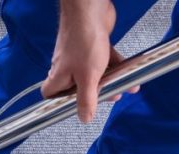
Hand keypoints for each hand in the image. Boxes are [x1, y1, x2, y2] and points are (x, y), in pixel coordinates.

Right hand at [40, 0, 138, 122]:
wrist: (90, 9)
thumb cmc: (84, 40)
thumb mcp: (88, 78)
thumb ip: (86, 100)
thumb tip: (84, 118)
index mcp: (59, 76)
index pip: (50, 94)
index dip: (58, 102)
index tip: (72, 107)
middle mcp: (66, 67)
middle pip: (77, 87)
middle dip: (95, 93)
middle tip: (109, 96)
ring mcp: (79, 55)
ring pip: (93, 74)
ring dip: (110, 80)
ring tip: (125, 85)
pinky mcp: (93, 46)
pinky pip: (104, 61)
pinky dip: (115, 65)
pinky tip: (128, 68)